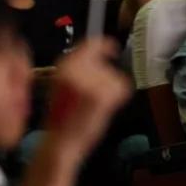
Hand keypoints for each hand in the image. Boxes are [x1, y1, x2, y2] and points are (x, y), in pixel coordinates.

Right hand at [44, 37, 131, 164]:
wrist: (62, 142)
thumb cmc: (62, 117)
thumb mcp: (63, 83)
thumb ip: (78, 67)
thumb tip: (98, 52)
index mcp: (64, 66)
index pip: (91, 44)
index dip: (104, 45)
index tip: (111, 49)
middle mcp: (77, 70)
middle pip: (105, 63)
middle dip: (105, 75)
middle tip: (95, 93)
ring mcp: (92, 81)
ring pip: (115, 76)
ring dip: (110, 88)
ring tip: (93, 104)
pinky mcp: (105, 95)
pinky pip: (123, 88)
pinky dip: (118, 97)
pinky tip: (102, 108)